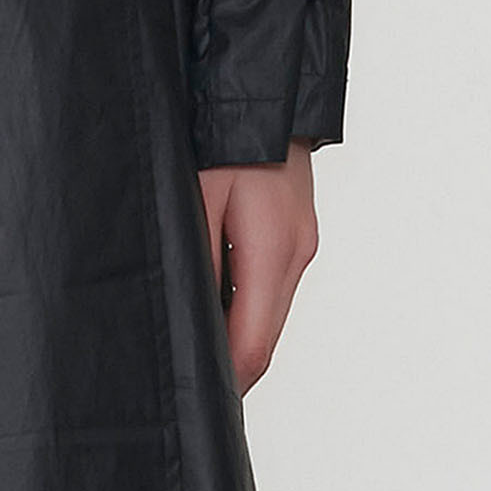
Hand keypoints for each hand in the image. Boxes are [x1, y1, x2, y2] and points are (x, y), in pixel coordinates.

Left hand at [199, 145, 318, 394]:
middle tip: (187, 383)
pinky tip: (212, 296)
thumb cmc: (221, 135)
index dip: (226, 382)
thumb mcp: (194, 199)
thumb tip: (189, 322)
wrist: (266, 88)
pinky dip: (245, 300)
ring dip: (237, 331)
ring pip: (269, 311)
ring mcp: (302, 242)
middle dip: (230, 364)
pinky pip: (271, 283)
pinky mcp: (296, 230)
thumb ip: (196, 265)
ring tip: (194, 342)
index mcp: (273, 253)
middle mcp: (297, 255)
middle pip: (266, 337)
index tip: (195, 403)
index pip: (253, 346)